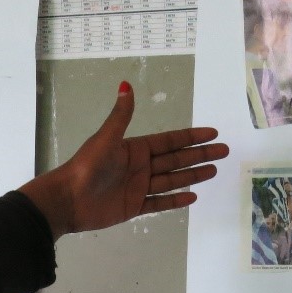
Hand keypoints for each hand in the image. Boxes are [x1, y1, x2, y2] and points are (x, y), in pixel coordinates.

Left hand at [20, 84, 225, 237]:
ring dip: (193, 174)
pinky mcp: (133, 207)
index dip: (191, 137)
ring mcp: (137, 187)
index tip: (212, 133)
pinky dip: (176, 199)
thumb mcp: (106, 138)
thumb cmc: (86, 167)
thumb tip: (125, 85)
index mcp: (134, 148)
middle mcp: (139, 166)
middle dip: (200, 155)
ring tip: (214, 170)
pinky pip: (159, 202)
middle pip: (176, 159)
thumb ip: (121, 116)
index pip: (169, 140)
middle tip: (224, 151)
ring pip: (171, 180)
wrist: (67, 200)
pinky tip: (193, 195)